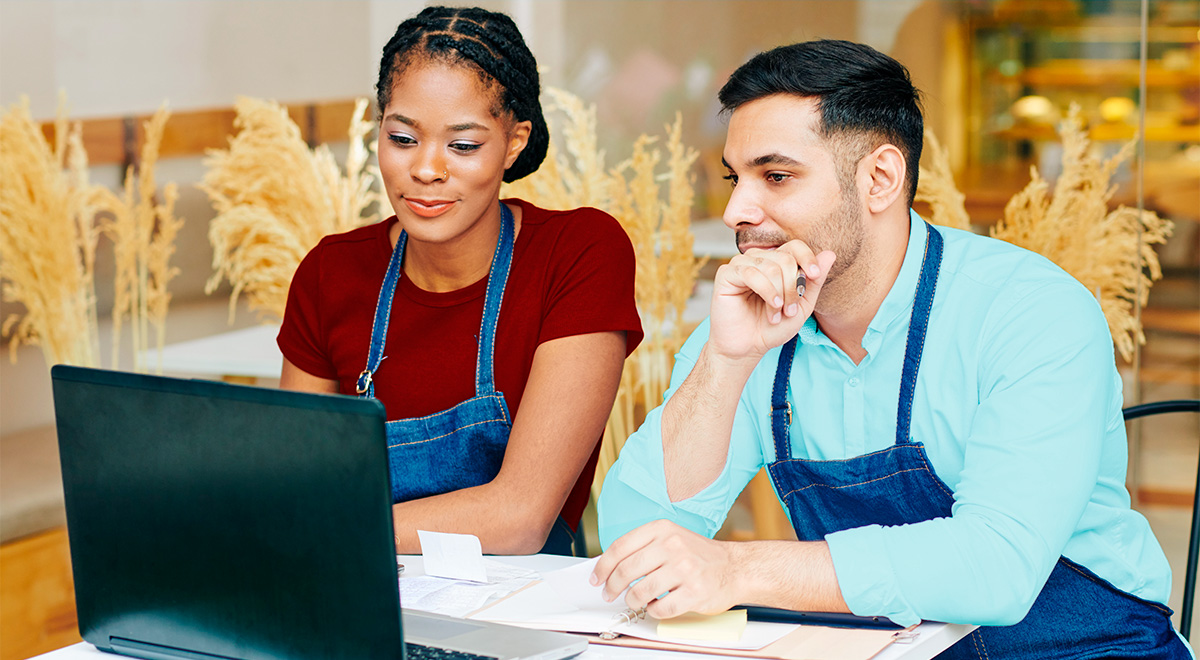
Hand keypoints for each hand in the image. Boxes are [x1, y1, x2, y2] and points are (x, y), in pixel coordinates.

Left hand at [590, 519, 741, 618]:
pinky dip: (654, 611)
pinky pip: (661, 608)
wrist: (736, 567)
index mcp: (662, 529)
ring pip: (641, 591)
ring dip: (633, 600)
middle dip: (613, 586)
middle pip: (627, 570)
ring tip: (635, 601)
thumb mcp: (671, 538)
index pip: (621, 547)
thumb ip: (644, 547)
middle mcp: (673, 546)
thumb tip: (610, 566)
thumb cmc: (699, 555)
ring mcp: (685, 569)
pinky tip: (657, 606)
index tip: (597, 578)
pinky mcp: (694, 592)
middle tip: (610, 594)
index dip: (603, 565)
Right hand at [708, 241, 835, 361]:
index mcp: (775, 262)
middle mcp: (757, 259)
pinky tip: (771, 306)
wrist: (748, 347)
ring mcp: (740, 265)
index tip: (815, 276)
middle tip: (790, 310)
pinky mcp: (725, 274)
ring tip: (777, 313)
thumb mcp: (802, 305)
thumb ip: (814, 281)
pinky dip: (766, 291)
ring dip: (780, 293)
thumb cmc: (772, 327)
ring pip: (770, 267)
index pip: (794, 247)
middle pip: (785, 258)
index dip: (807, 258)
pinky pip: (751, 273)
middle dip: (793, 287)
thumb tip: (830, 254)